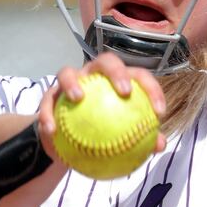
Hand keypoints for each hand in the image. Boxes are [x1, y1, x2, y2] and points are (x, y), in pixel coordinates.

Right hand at [37, 52, 167, 157]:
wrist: (70, 139)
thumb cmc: (103, 132)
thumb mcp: (122, 137)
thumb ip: (141, 138)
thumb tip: (160, 145)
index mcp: (117, 80)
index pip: (138, 76)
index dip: (152, 88)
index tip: (159, 112)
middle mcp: (94, 74)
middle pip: (106, 61)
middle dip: (116, 72)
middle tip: (124, 92)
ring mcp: (70, 81)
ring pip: (68, 72)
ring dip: (72, 82)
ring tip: (78, 98)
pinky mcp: (49, 95)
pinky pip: (46, 102)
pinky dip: (47, 114)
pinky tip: (51, 131)